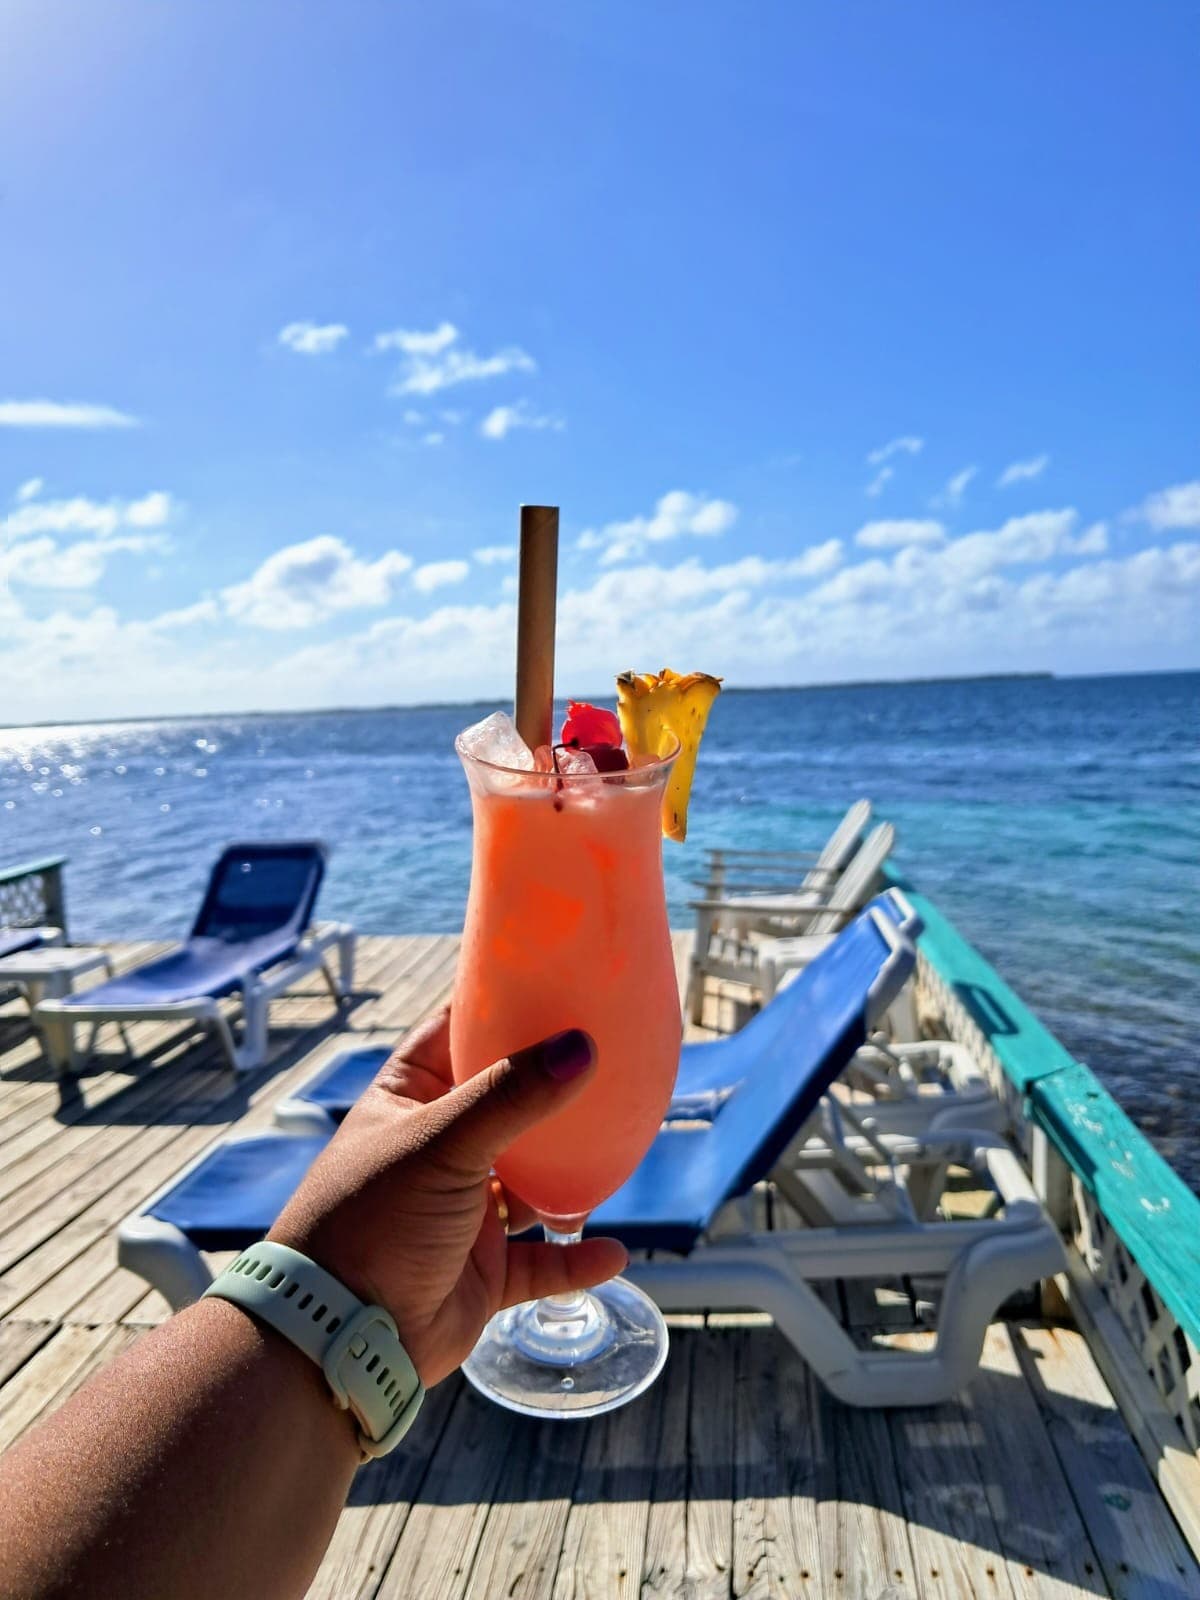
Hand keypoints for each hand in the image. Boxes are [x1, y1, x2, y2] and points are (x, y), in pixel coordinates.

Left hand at [269, 1009, 627, 1384]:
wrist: (339, 1337)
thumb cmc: (373, 1222)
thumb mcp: (441, 1145)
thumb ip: (512, 1096)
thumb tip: (580, 1046)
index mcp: (409, 1101)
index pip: (455, 1034)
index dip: (498, 1005)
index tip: (554, 978)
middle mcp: (438, 1150)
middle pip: (507, 1105)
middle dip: (553, 1086)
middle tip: (610, 1053)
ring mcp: (461, 1213)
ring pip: (530, 1183)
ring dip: (570, 1174)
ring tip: (621, 1149)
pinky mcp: (482, 1274)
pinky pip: (540, 1263)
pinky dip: (574, 1259)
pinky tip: (613, 1254)